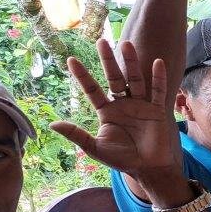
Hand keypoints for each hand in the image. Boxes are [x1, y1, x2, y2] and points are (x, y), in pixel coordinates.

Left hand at [53, 40, 182, 184]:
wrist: (148, 169)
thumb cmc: (122, 160)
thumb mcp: (95, 148)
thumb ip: (77, 135)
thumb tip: (53, 124)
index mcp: (107, 112)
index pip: (92, 90)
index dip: (82, 76)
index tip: (71, 60)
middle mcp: (123, 104)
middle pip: (114, 78)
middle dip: (108, 61)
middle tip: (101, 42)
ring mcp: (141, 105)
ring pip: (135, 80)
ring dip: (131, 62)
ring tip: (126, 44)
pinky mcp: (157, 110)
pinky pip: (158, 91)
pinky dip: (158, 78)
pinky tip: (157, 63)